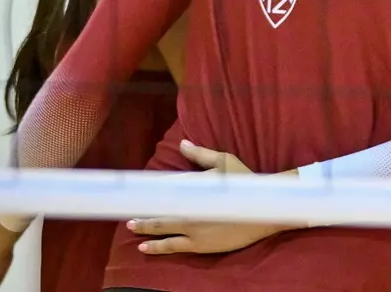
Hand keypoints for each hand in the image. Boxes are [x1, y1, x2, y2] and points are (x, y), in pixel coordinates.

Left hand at [127, 140, 293, 255]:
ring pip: (161, 228)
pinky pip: (172, 246)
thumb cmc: (246, 182)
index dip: (149, 190)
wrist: (265, 209)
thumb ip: (201, 155)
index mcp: (192, 185)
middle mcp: (187, 206)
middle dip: (141, 210)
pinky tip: (143, 246)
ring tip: (132, 226)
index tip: (132, 191)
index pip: (164, 187)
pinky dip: (156, 246)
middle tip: (125, 213)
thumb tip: (181, 144)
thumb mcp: (225, 162)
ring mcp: (191, 227)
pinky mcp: (197, 243)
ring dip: (144, 227)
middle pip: (157, 208)